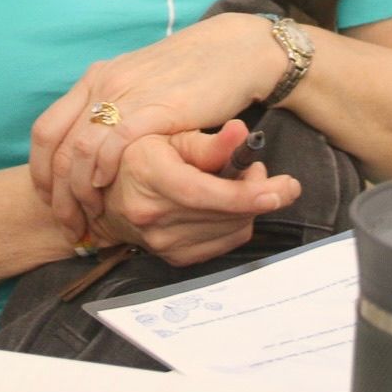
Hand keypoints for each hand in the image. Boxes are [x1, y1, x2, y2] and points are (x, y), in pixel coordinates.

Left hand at [29, 12, 284, 233]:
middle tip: (66, 221)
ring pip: (78, 150)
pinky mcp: (155, 107)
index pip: (45, 130)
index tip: (50, 199)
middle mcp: (104, 84)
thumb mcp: (141, 86)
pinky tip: (108, 188)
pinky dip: (104, 171)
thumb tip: (97, 151)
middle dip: (56, 193)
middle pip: (56, 146)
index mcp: (96, 78)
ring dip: (77, 192)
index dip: (41, 171)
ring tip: (86, 217)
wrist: (233, 50)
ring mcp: (127, 94)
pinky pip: (114, 144)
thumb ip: (116, 110)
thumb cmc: (191, 73)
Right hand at [88, 121, 301, 265]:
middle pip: (223, 214)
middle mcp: (151, 214)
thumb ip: (210, 141)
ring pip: (230, 230)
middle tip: (261, 171)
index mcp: (148, 174)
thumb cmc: (145, 155)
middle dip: (259, 194)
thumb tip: (241, 133)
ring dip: (248, 208)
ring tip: (240, 183)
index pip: (200, 192)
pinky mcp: (174, 258)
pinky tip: (228, 205)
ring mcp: (161, 242)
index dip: (243, 194)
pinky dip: (236, 224)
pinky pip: (224, 243)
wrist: (113, 194)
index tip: (279, 190)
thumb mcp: (172, 135)